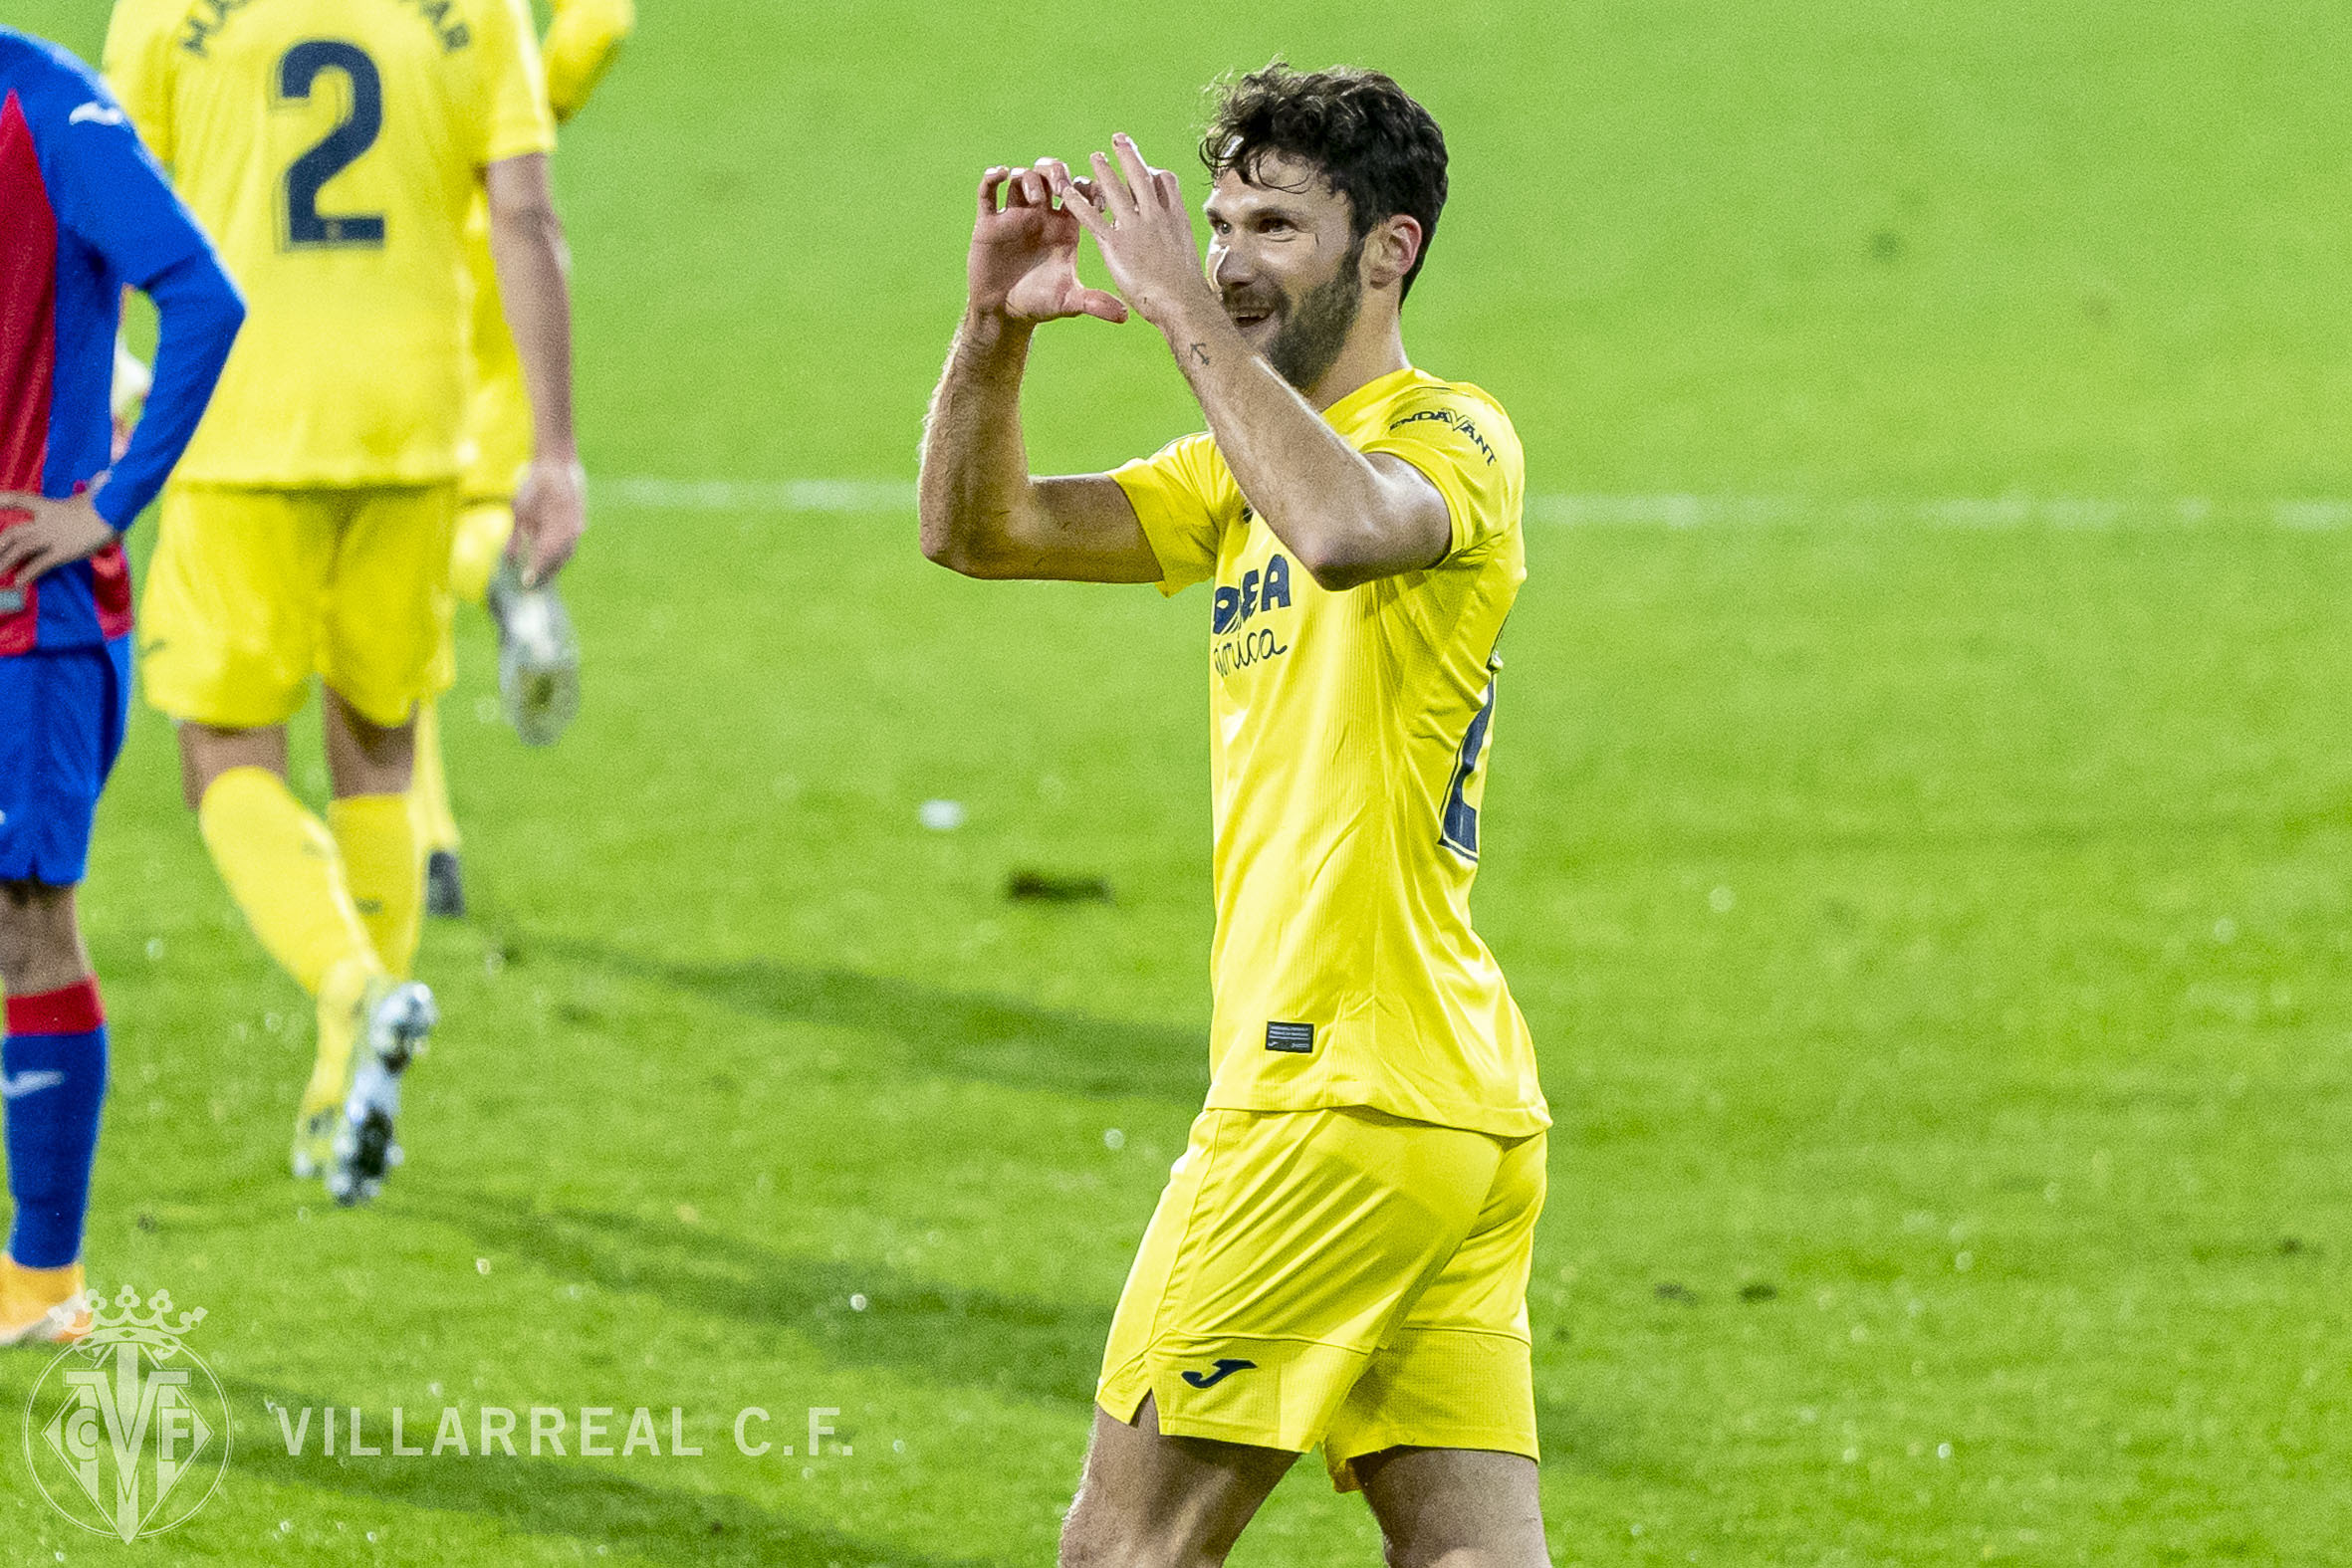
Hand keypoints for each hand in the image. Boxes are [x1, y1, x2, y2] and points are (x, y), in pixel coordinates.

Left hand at [0, 490, 117, 585]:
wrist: (113, 509)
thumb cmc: (105, 503)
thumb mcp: (85, 499)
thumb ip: (80, 499)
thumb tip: (95, 484)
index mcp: (48, 506)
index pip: (18, 500)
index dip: (2, 501)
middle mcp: (45, 522)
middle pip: (13, 532)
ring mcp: (52, 537)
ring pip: (21, 549)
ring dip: (5, 562)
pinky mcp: (63, 552)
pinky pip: (40, 564)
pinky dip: (28, 574)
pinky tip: (18, 582)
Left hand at [508, 457, 585, 587]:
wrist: (556, 463)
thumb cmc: (534, 485)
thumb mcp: (519, 511)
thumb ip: (515, 538)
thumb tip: (509, 561)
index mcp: (554, 530)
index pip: (544, 558)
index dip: (535, 572)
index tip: (526, 583)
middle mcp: (569, 533)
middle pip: (557, 561)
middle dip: (546, 573)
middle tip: (533, 585)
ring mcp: (577, 529)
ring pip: (566, 555)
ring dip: (555, 566)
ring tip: (544, 576)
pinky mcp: (579, 524)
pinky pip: (570, 545)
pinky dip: (561, 554)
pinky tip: (552, 558)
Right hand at [966, 162, 1127, 324]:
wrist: (1003, 314)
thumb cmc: (1039, 305)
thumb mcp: (1069, 303)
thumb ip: (1095, 303)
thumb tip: (1125, 316)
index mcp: (1064, 227)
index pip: (1079, 192)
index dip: (1088, 187)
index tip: (1093, 197)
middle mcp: (1040, 216)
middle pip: (1050, 175)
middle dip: (1057, 172)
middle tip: (1062, 188)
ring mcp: (1014, 216)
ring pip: (1021, 177)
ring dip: (1030, 179)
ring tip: (1037, 199)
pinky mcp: (989, 222)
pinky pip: (987, 191)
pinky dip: (992, 177)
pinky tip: (1000, 174)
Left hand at [1051, 135, 1219, 332]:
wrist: (1183, 302)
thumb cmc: (1187, 289)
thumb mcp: (1187, 255)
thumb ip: (1174, 240)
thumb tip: (1168, 240)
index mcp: (1175, 217)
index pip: (1166, 182)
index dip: (1155, 172)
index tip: (1148, 169)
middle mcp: (1156, 216)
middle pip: (1141, 176)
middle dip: (1129, 155)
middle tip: (1118, 139)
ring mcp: (1136, 227)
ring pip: (1116, 189)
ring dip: (1102, 171)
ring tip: (1094, 157)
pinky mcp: (1116, 244)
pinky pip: (1092, 217)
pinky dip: (1078, 202)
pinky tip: (1066, 192)